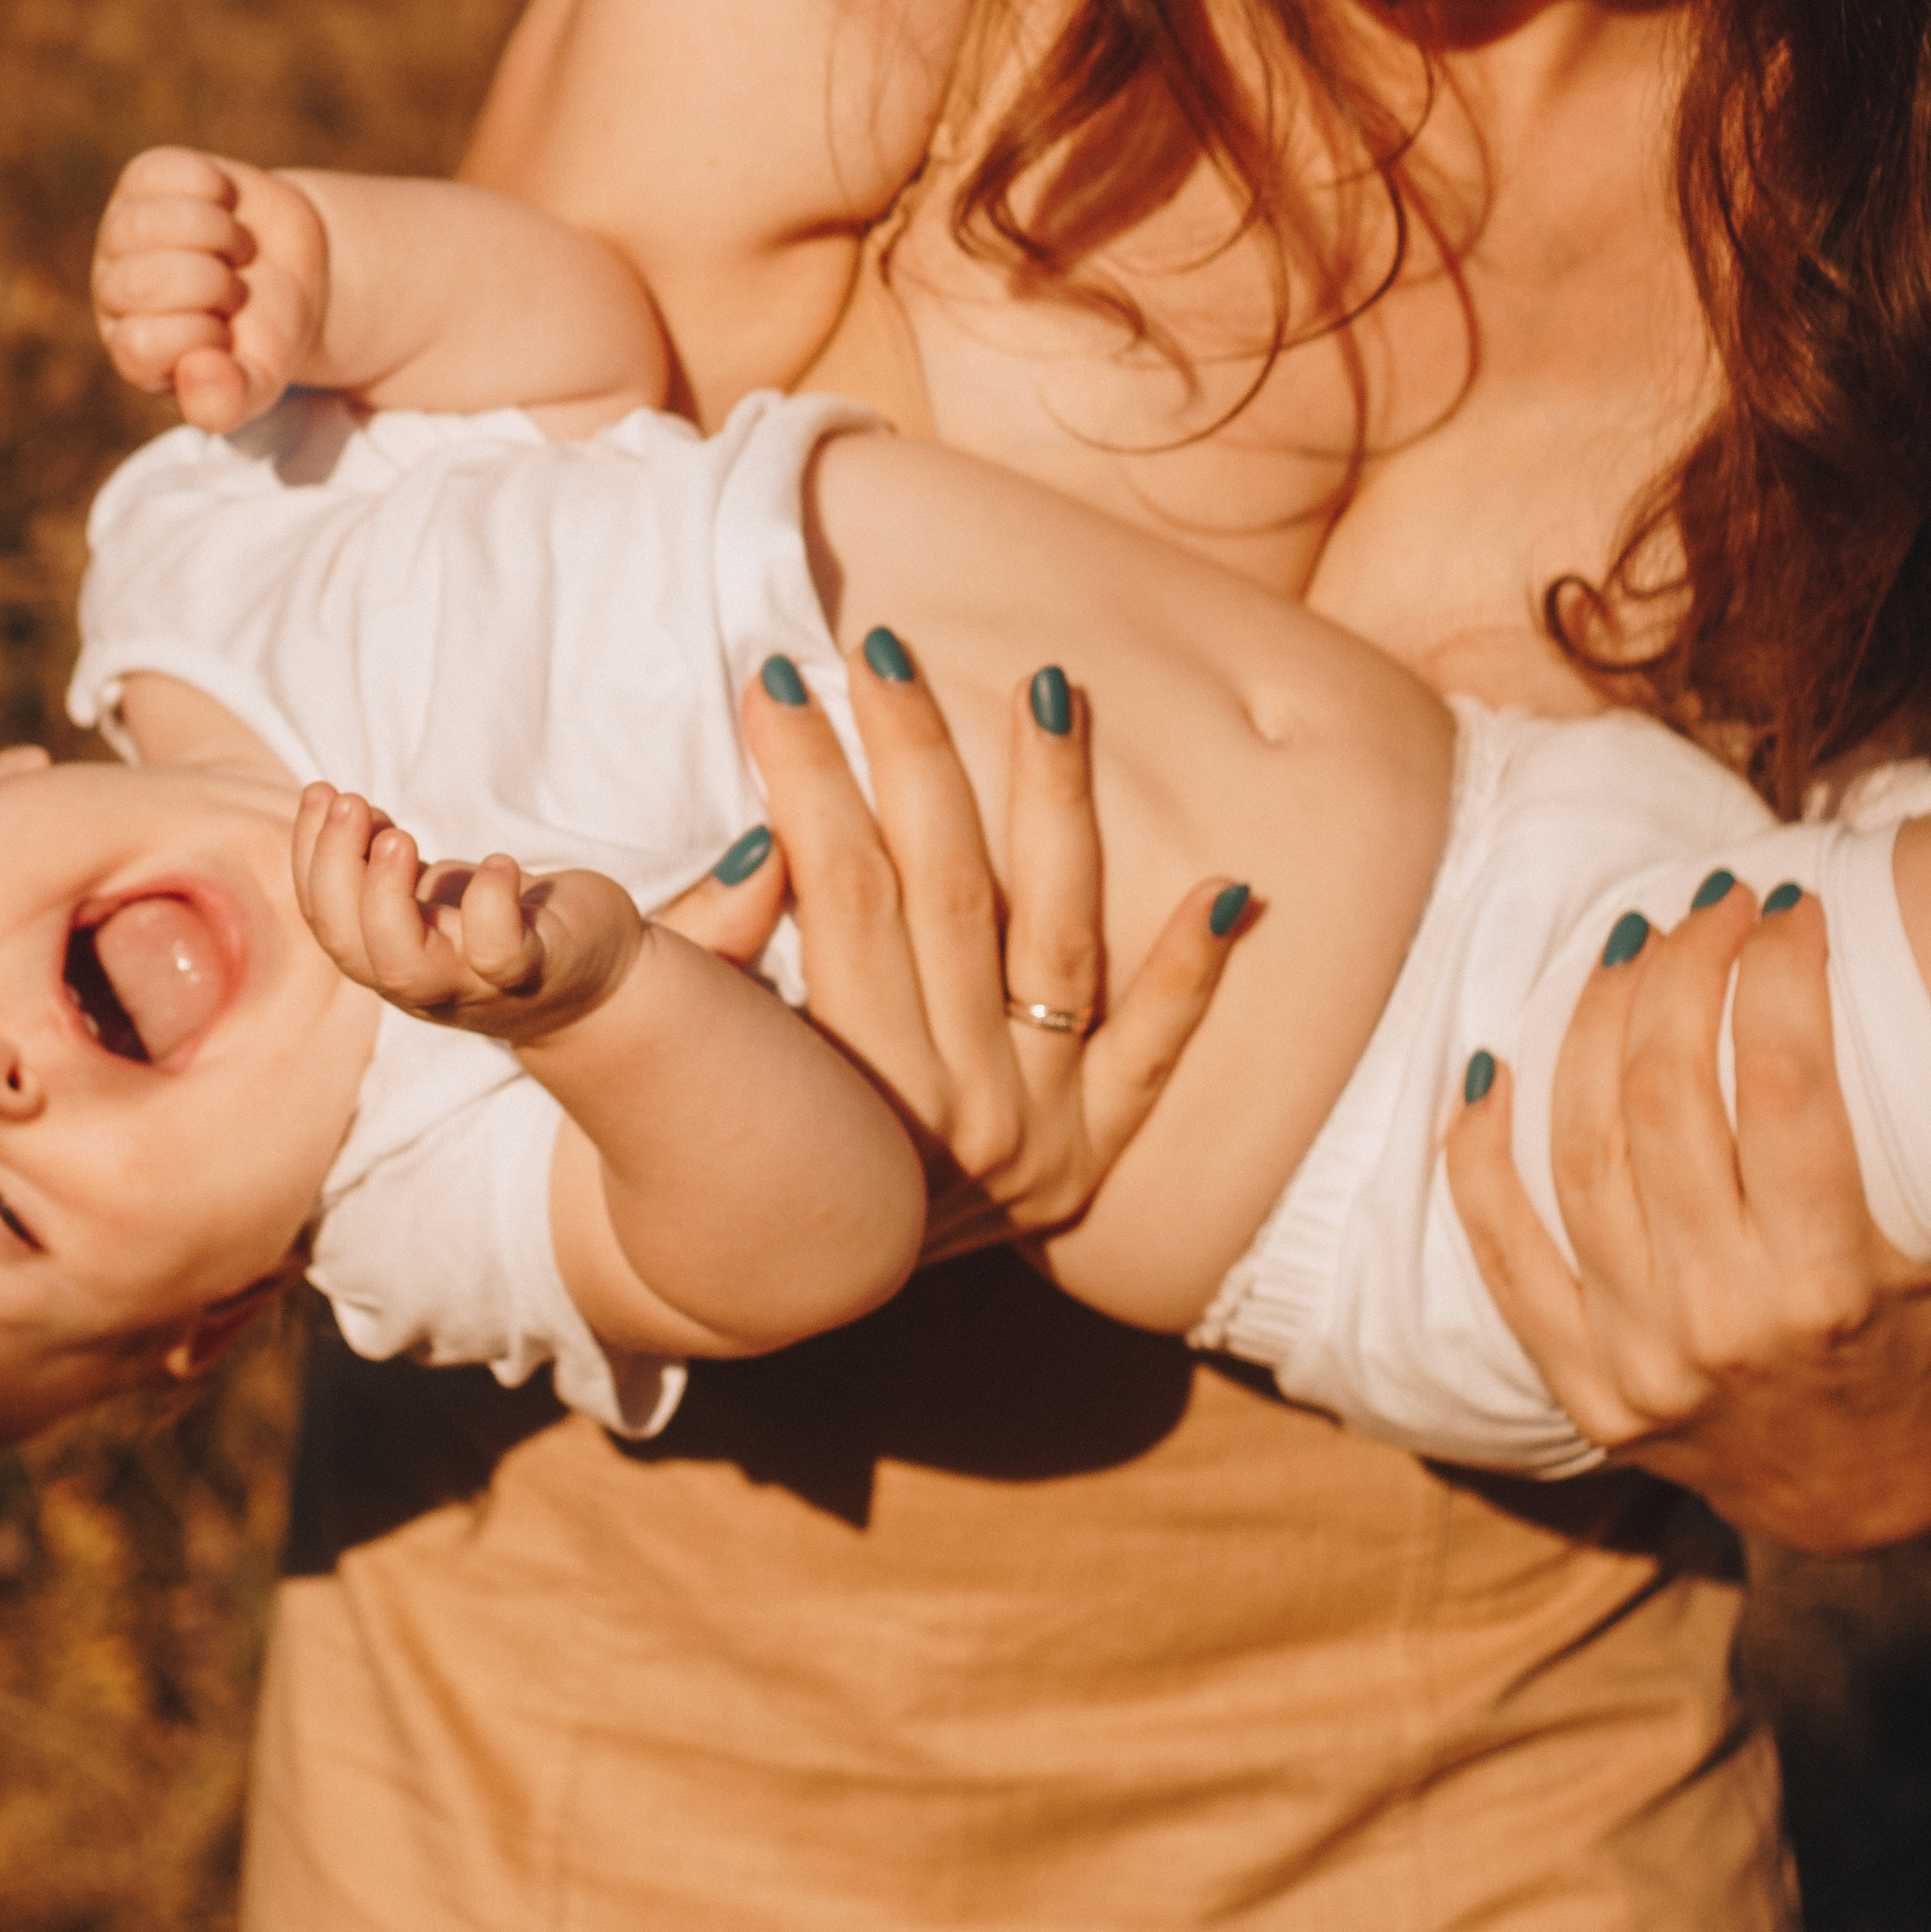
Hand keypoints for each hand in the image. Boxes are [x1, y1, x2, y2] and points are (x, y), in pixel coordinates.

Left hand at [92, 146, 331, 429]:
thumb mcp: (260, 381)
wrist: (290, 269)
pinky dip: (215, 188)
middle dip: (213, 283)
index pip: (141, 345)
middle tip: (234, 291)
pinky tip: (224, 207)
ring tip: (232, 250)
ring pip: (149, 222)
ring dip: (216, 233)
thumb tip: (195, 373)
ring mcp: (122, 230)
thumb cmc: (266, 334)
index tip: (228, 335)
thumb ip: (226, 401)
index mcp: (132, 348)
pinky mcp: (144, 179)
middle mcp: (114, 290)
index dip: (203, 336)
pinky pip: (171, 172)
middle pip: (143, 280)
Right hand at [291, 779, 646, 1041]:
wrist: (600, 982)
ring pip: (406, 970)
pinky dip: (491, 907)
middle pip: (352, 949)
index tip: (321, 793)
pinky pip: (502, 956)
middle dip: (335, 872)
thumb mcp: (437, 893)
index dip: (310, 858)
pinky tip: (496, 862)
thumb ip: (389, 862)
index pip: (327, 922)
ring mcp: (479, 984)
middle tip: (350, 803)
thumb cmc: (505, 925)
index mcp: (392, 956)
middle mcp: (426, 981)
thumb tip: (345, 808)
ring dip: (385, 899)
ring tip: (396, 836)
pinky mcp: (538, 969)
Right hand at [740, 642, 1250, 1249]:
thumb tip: (760, 846)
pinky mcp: (1098, 1153)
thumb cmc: (723, 1137)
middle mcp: (955, 1113)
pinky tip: (1232, 887)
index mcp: (848, 1086)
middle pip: (944, 888)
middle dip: (911, 752)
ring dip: (1052, 802)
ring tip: (1046, 689)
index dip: (807, 773)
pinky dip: (1191, 973)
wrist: (775, 1280)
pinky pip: (1154, 1052)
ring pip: (1056, 934)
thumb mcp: (698, 1060)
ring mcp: (1038, 1136)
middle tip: (882, 651)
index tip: (777, 682)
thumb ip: (713, 957)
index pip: (837, 889)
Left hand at [1446, 877, 1930, 1548]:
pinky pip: (1501, 1248)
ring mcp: (1642, 1359)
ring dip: (1591, 1024)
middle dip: (1683, 972)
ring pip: (1580, 1150)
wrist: (1861, 1503)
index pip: (1786, 1085)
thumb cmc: (1930, 1342)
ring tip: (1627, 948)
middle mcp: (1728, 1322)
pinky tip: (1488, 1065)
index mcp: (1833, 1286)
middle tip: (1706, 908)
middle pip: (1665, 1097)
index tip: (1788, 908)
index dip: (1779, 972)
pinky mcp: (1582, 1388)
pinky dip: (1477, 1151)